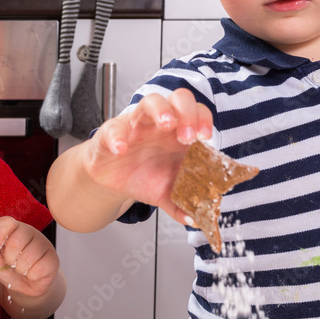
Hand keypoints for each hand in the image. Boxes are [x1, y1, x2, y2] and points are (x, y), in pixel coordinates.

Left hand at [0, 217, 58, 297]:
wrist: (26, 286)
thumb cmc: (9, 268)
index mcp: (14, 229)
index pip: (6, 222)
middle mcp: (30, 232)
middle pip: (16, 241)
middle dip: (9, 259)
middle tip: (11, 264)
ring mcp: (44, 244)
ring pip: (28, 256)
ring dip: (20, 269)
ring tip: (22, 269)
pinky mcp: (53, 258)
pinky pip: (39, 268)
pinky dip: (32, 276)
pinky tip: (33, 274)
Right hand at [84, 88, 212, 223]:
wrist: (112, 178)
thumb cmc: (142, 175)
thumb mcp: (166, 194)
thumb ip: (181, 205)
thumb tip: (195, 220)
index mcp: (179, 134)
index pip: (198, 113)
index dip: (204, 121)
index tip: (207, 139)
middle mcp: (160, 123)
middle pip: (179, 98)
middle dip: (187, 113)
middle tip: (188, 136)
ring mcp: (137, 124)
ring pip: (150, 101)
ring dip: (161, 110)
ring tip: (166, 125)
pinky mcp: (112, 132)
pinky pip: (114, 127)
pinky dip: (118, 136)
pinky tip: (122, 150)